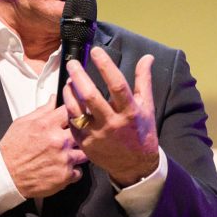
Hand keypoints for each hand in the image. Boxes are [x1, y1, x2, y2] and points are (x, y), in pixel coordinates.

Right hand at [0, 98, 87, 198]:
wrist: (6, 175)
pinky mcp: (65, 175)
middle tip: (74, 136)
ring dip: (78, 152)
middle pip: (83, 131)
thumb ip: (42, 111)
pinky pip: (79, 171)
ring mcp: (64, 159)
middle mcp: (58, 141)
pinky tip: (63, 168)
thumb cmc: (12, 150)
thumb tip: (54, 99)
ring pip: (85, 152)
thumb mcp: (22, 123)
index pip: (71, 110)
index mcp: (47, 125)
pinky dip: (73, 170)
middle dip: (80, 133)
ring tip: (68, 154)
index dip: (75, 111)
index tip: (75, 115)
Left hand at [64, 48, 159, 186]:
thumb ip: (144, 80)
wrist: (135, 165)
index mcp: (130, 112)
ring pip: (77, 109)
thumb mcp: (147, 106)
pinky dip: (69, 108)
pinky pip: (72, 123)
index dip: (105, 66)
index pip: (117, 85)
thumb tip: (147, 57)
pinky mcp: (86, 143)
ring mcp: (97, 134)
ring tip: (69, 80)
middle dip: (79, 76)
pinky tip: (68, 98)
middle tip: (72, 63)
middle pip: (91, 96)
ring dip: (70, 92)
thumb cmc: (141, 131)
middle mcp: (113, 123)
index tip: (96, 51)